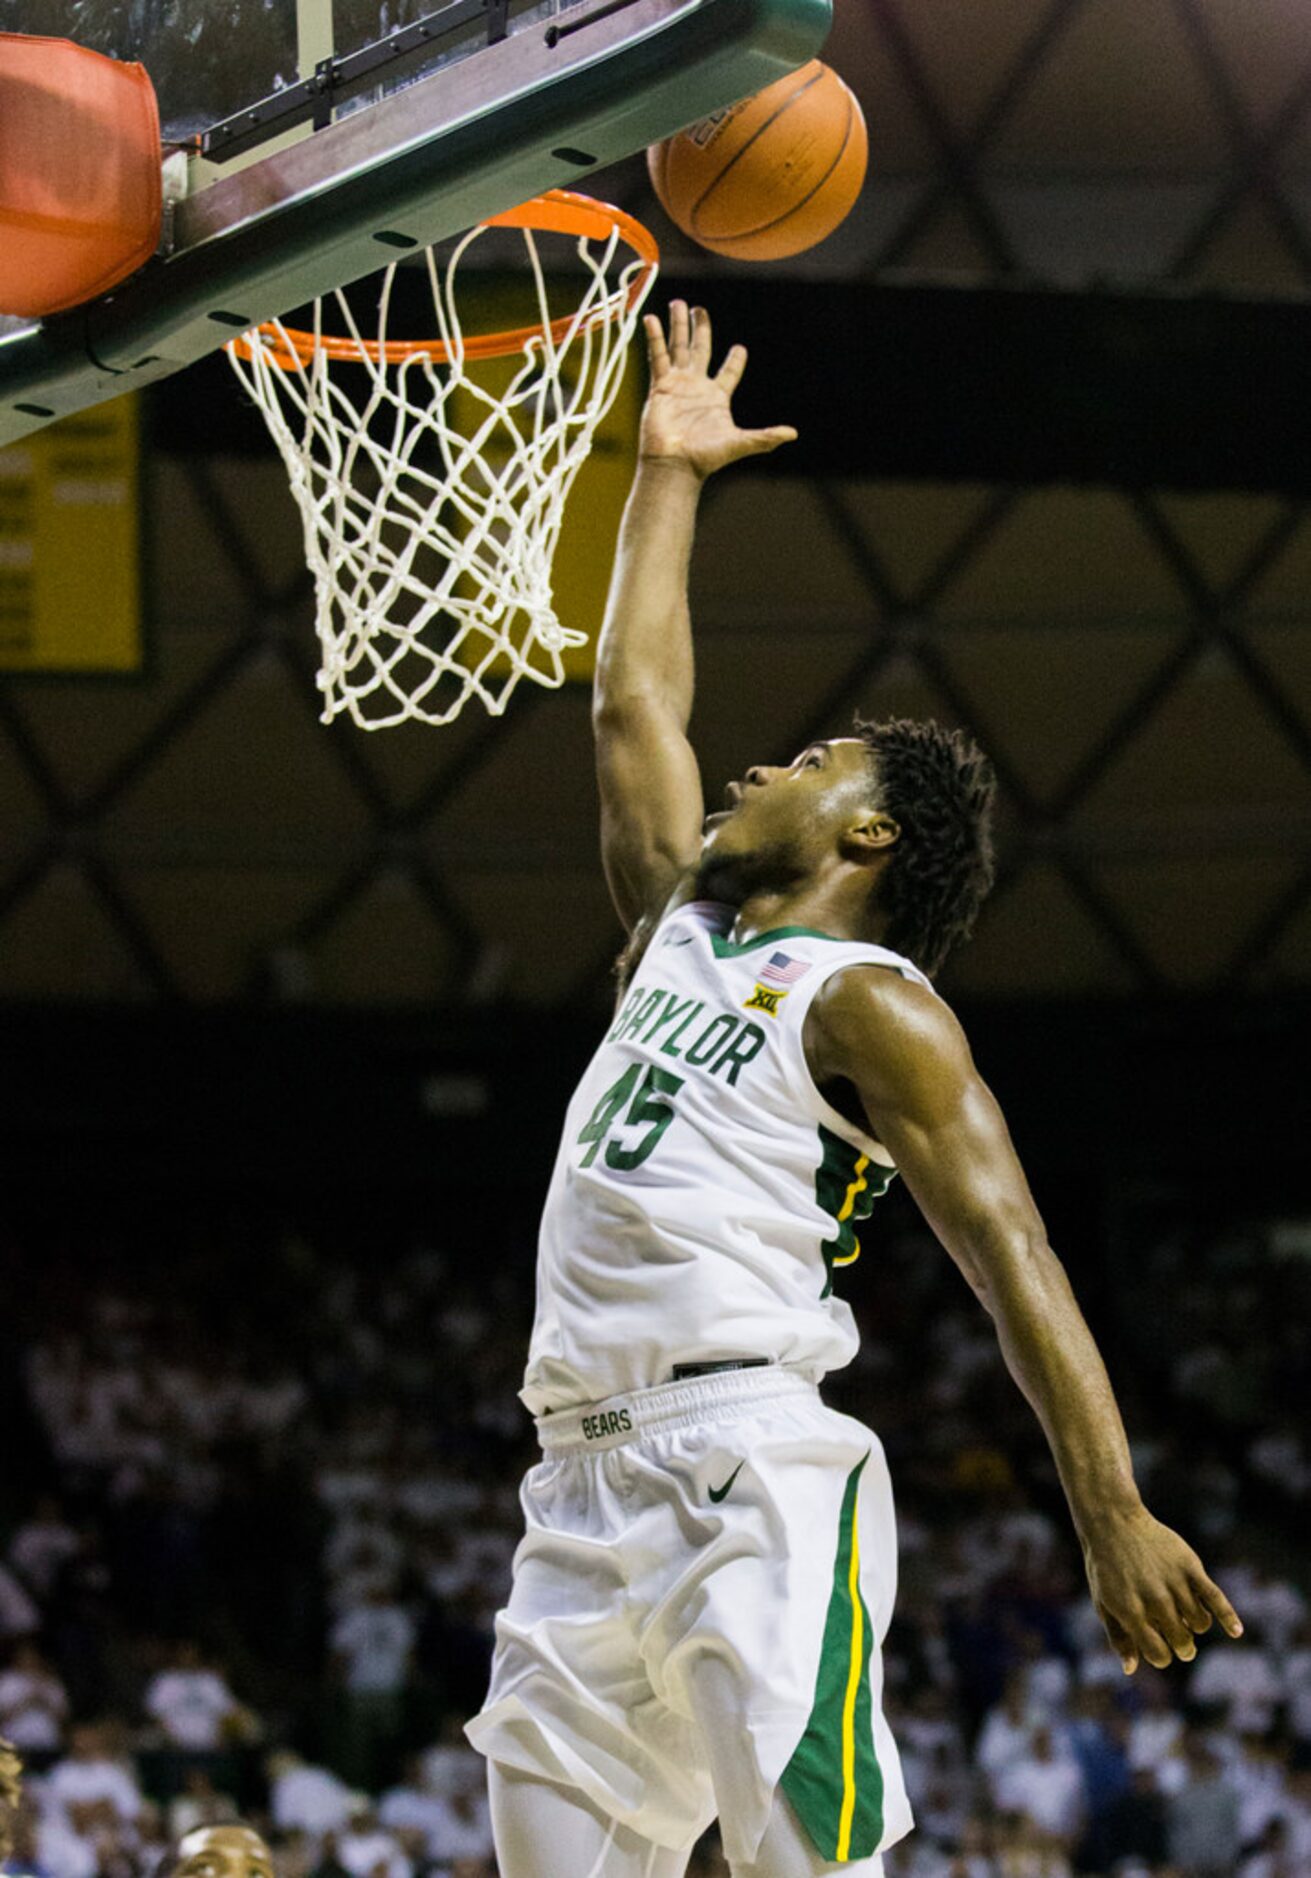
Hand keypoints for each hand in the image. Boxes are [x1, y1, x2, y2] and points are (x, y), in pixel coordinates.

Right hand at [640, 301, 796, 477]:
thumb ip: (765, 437)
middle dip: (700, 329)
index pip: (729, 372)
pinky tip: (651, 319)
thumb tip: (793, 434)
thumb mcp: (740, 443)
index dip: (735, 361)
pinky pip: (658, 356)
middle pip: (700, 349)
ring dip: (678, 326)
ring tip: (678, 304)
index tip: (740, 348)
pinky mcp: (661, 386)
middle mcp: (697, 386)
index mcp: (717, 397)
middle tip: (698, 309)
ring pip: (679, 347)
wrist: (675, 464)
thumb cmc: (706, 457)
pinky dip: (655, 337)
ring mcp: (678, 384)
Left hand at [1083, 1504, 1242, 1672]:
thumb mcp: (1103, 1603)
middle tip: (1181, 1640)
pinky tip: (1236, 1631)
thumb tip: (1131, 1670)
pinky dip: (1227, 1616)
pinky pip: (1214, 1597)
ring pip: (1199, 1622)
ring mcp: (1173, 1582)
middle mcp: (1154, 1599)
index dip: (1162, 1656)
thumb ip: (1118, 1638)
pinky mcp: (1189, 1566)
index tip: (1160, 1648)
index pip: (1159, 1654)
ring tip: (1185, 1618)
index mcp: (1131, 1611)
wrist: (1113, 1523)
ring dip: (1195, 1627)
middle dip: (1182, 1645)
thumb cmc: (1105, 1567)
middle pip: (1182, 1640)